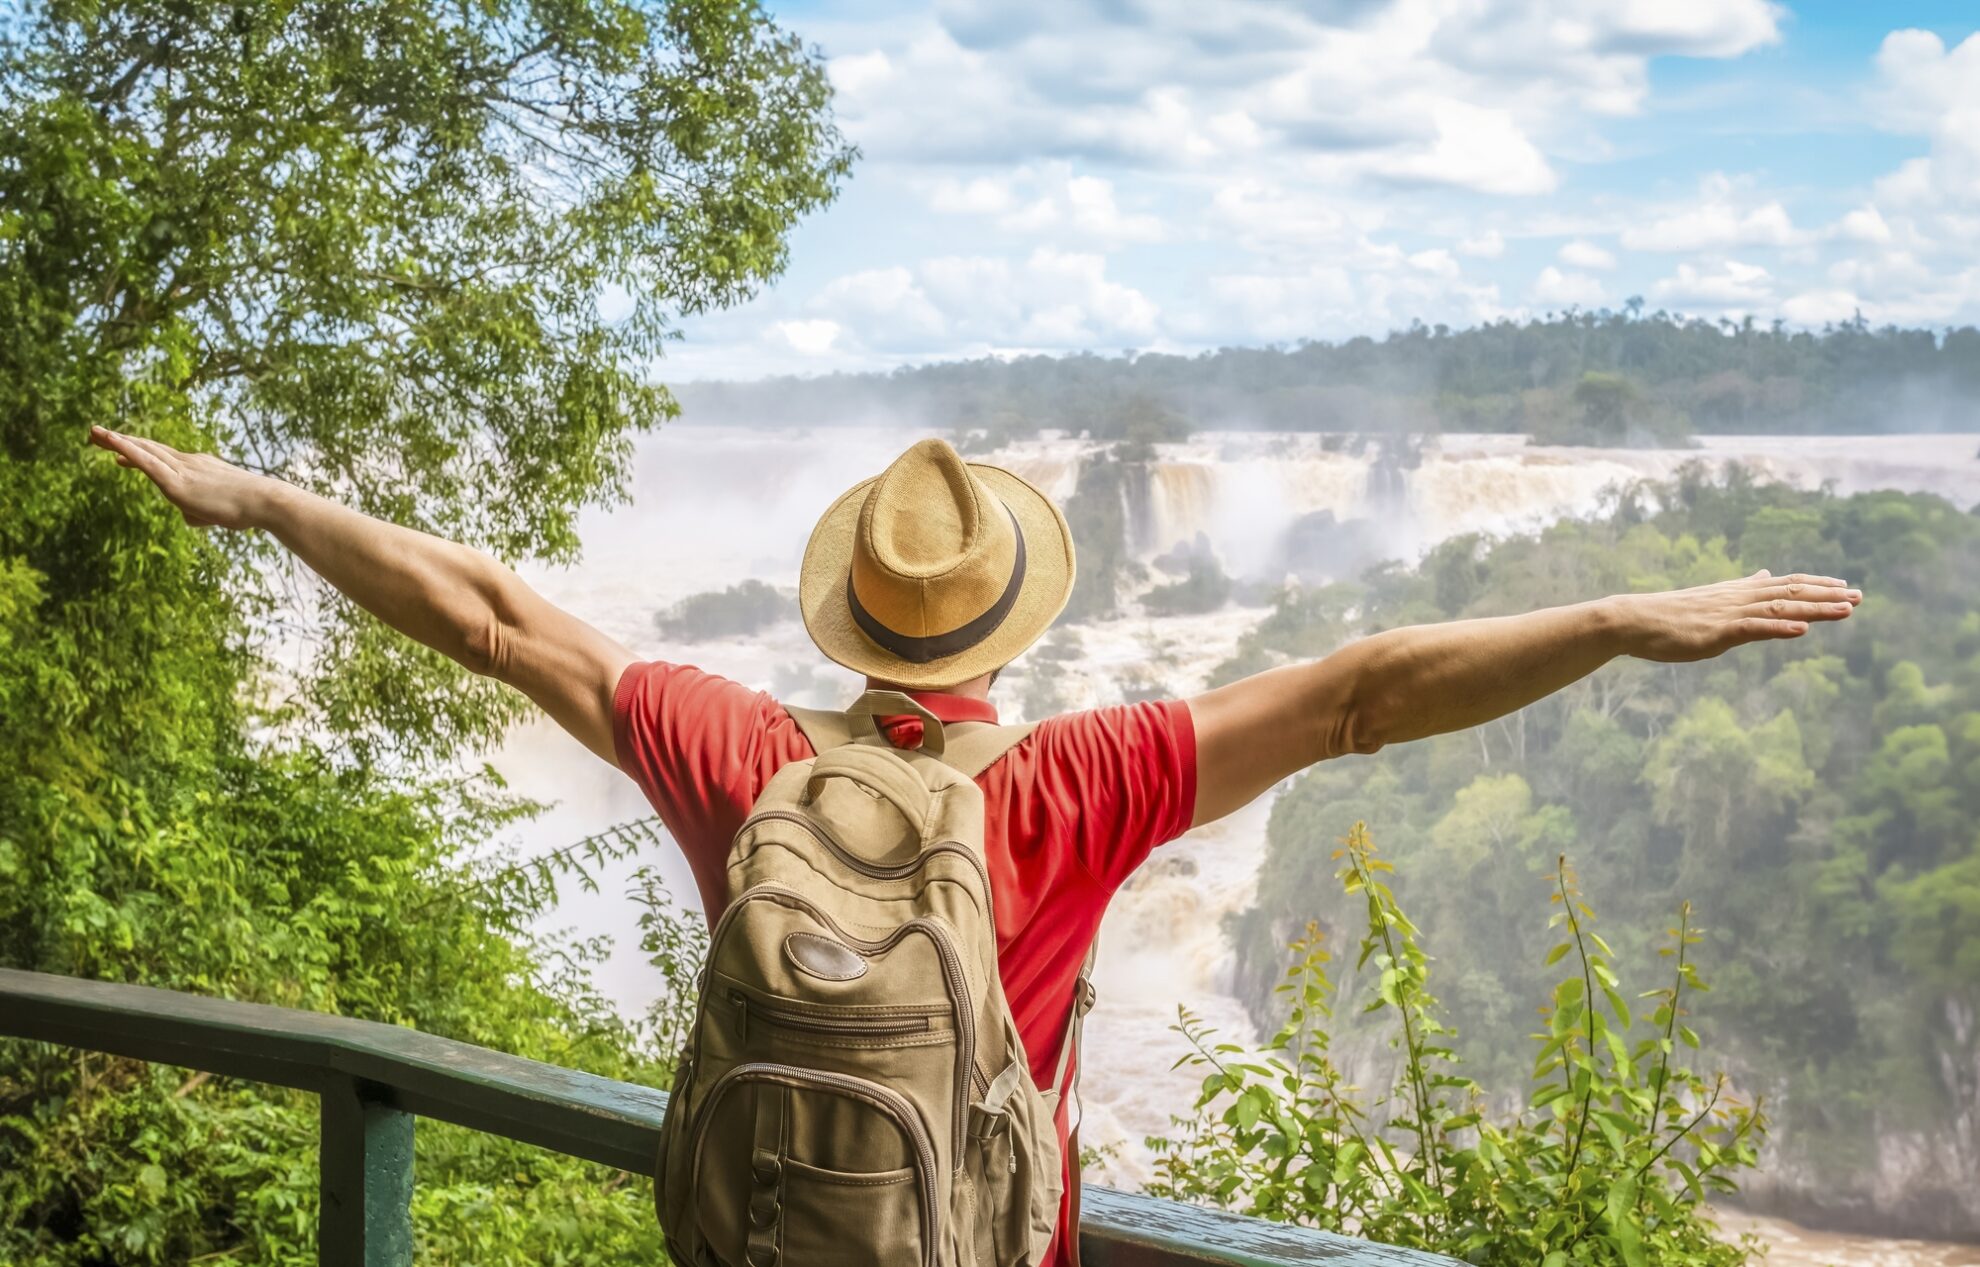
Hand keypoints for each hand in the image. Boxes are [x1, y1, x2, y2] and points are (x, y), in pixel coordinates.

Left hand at [88, 427, 281, 529]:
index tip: (119, 451)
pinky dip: (127, 450)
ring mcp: (182, 470)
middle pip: (148, 448)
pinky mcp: (176, 482)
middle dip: (122, 441)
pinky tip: (111, 443)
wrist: (262, 501)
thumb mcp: (219, 512)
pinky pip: (146, 462)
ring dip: (117, 441)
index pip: (164, 458)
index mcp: (199, 468)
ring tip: (94, 433)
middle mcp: (188, 463)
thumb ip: (200, 512)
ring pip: (144, 451)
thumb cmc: (248, 509)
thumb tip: (191, 517)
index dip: (140, 452)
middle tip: (97, 433)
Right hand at [1618, 569, 1861, 662]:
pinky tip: (1802, 631)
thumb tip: (1763, 574)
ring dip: (1816, 610)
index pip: (1785, 584)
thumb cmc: (1668, 614)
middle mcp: (1739, 598)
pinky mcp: (1717, 632)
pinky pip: (1754, 629)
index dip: (1817, 584)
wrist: (1633, 619)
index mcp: (1737, 592)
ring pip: (1780, 609)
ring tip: (1846, 610)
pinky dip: (1780, 629)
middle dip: (1828, 595)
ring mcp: (1729, 614)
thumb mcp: (1710, 599)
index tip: (1845, 586)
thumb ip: (1741, 590)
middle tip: (1861, 596)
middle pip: (1791, 594)